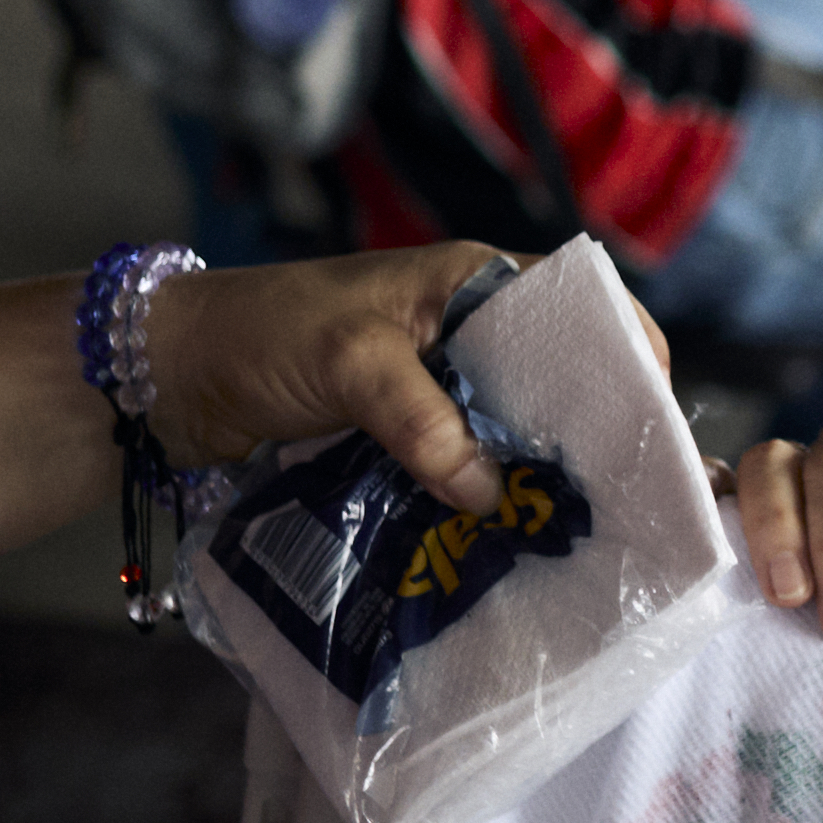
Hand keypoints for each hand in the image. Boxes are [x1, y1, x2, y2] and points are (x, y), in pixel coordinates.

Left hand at [148, 243, 607, 500]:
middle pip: (559, 381)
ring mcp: (438, 385)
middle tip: (619, 503)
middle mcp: (469, 329)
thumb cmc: (261, 335)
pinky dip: (484, 498)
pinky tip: (503, 541)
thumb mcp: (351, 363)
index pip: (582, 308)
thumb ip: (424, 420)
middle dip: (588, 436)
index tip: (653, 429)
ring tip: (571, 534)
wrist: (169, 372)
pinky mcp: (407, 434)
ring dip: (534, 477)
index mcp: (473, 281)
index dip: (628, 360)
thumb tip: (490, 494)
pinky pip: (467, 465)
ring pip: (515, 431)